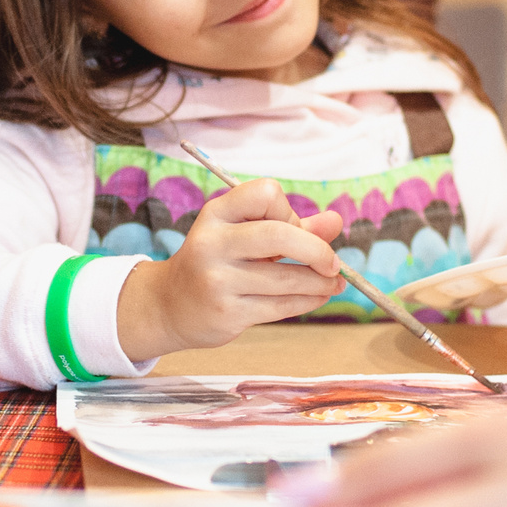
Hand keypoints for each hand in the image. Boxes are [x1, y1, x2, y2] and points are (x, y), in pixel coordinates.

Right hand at [117, 179, 346, 360]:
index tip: (292, 228)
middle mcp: (213, 243)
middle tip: (333, 264)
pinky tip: (318, 297)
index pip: (265, 193)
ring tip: (334, 284)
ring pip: (286, 278)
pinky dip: (308, 301)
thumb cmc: (217, 263)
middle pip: (279, 235)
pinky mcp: (227, 312)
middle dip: (317, 250)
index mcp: (216, 214)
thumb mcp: (245, 235)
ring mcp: (218, 280)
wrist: (169, 306)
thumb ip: (292, 226)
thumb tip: (336, 221)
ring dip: (320, 282)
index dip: (288, 210)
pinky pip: (281, 306)